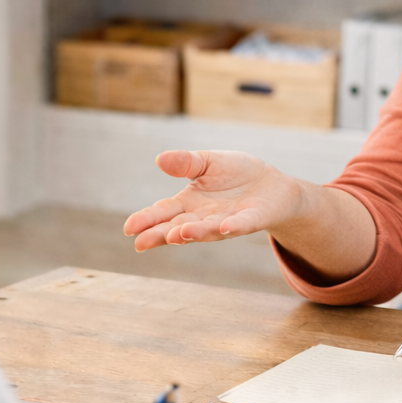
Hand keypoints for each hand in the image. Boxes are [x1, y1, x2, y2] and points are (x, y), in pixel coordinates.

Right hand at [123, 150, 305, 250]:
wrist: (272, 185)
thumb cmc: (236, 175)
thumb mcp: (208, 162)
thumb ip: (186, 162)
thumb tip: (159, 159)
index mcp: (190, 203)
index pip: (164, 212)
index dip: (147, 220)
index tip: (129, 228)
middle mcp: (204, 217)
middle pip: (178, 227)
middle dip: (161, 234)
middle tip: (141, 243)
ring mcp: (227, 221)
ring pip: (206, 230)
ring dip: (193, 233)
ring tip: (177, 234)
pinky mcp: (251, 220)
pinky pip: (240, 225)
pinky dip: (232, 227)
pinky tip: (224, 227)